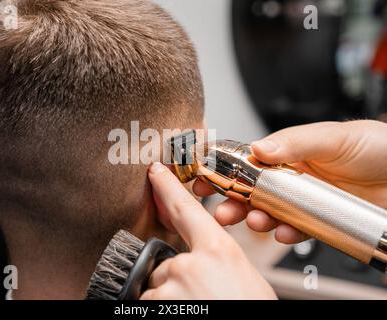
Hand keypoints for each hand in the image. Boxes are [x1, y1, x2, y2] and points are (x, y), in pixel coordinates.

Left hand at [140, 162, 276, 299]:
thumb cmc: (250, 309)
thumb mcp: (243, 278)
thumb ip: (215, 261)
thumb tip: (198, 260)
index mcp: (218, 251)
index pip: (185, 209)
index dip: (167, 186)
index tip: (154, 172)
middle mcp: (189, 266)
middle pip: (165, 264)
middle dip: (174, 280)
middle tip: (200, 299)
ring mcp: (169, 289)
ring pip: (155, 290)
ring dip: (168, 300)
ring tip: (197, 309)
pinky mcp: (154, 308)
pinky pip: (147, 305)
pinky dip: (160, 309)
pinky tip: (188, 312)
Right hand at [193, 120, 386, 243]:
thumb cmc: (375, 147)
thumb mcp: (333, 137)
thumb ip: (295, 141)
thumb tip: (258, 147)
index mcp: (288, 152)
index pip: (248, 161)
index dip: (225, 169)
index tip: (206, 176)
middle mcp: (291, 177)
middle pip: (252, 191)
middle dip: (232, 200)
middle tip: (220, 208)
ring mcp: (303, 200)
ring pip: (269, 213)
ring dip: (256, 219)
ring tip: (253, 220)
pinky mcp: (318, 221)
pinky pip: (295, 230)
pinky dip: (287, 234)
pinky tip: (284, 233)